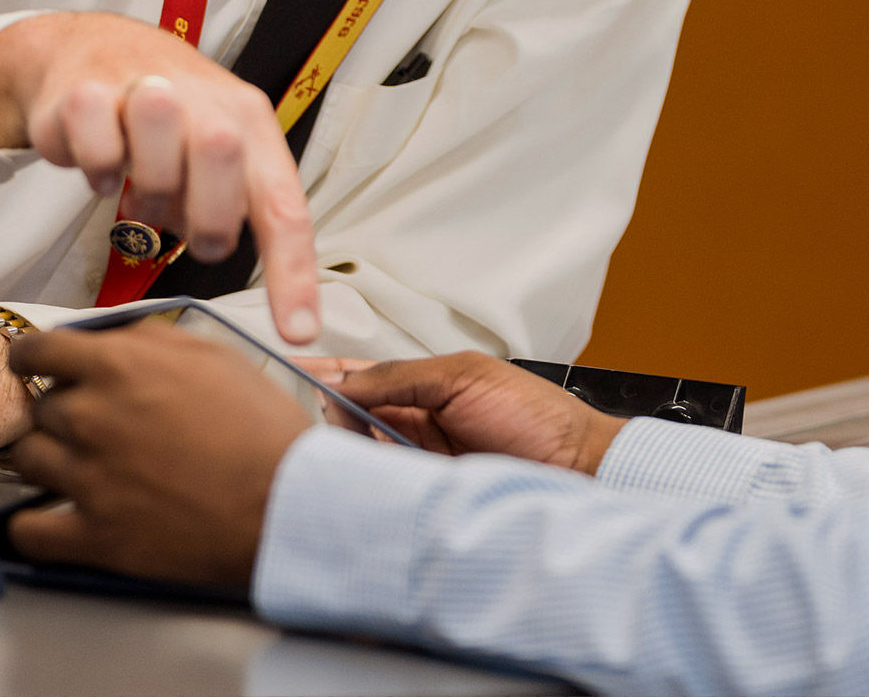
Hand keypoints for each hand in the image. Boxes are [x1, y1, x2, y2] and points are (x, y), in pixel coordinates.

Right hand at [0, 11, 319, 344]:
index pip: (284, 209)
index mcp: (251, 126)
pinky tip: (98, 159)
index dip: (292, 275)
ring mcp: (148, 91)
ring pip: (156, 170)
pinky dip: (94, 171)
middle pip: (223, 178)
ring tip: (136, 179)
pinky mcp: (89, 92)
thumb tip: (227, 259)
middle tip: (179, 214)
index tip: (297, 333)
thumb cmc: (166, 118)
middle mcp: (209, 102)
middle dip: (201, 218)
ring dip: (143, 195)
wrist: (95, 49)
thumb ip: (229, 206)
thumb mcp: (212, 156)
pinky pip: (96, 156)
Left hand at [4, 324, 310, 590]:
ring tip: (80, 468)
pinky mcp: (94, 537)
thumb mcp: (216, 357)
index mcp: (119, 368)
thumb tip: (111, 336)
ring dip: (48, 460)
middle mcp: (91, 418)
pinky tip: (52, 518)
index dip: (32, 357)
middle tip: (94, 426)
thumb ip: (152, 340)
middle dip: (61, 413)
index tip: (35, 367)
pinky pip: (29, 530)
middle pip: (38, 408)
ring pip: (26, 460)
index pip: (36, 349)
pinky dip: (34, 524)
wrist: (285, 503)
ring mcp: (87, 480)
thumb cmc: (261, 429)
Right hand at [333, 352, 622, 473]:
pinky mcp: (424, 496)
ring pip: (360, 456)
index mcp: (423, 385)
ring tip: (322, 444)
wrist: (576, 467)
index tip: (291, 371)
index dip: (327, 375)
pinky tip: (348, 477)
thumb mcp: (462, 377)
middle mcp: (414, 424)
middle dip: (324, 416)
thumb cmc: (536, 416)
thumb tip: (343, 381)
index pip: (361, 377)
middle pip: (350, 419)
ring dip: (342, 449)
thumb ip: (399, 377)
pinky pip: (382, 489)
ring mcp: (417, 463)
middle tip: (307, 416)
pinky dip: (364, 483)